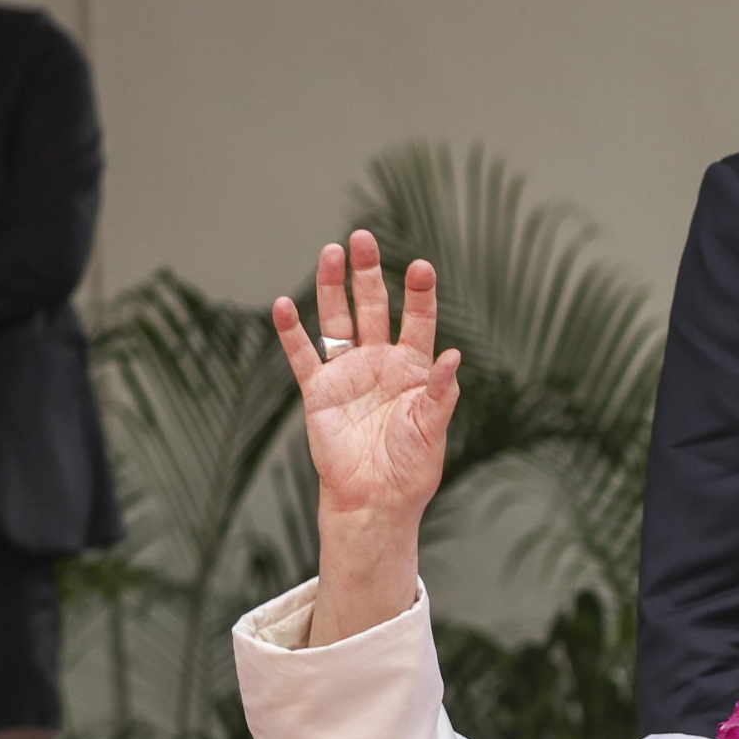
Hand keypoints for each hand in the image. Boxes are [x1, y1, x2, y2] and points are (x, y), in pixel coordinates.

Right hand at [271, 230, 462, 646]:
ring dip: (333, 287)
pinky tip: (284, 304)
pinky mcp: (319, 392)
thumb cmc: (411, 469)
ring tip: (331, 252)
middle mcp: (379, 362)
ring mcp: (347, 373)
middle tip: (364, 238)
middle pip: (373, 307)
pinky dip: (291, 332)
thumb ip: (440, 392)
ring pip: (337, 320)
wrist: (375, 500)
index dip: (420, 294)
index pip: (418, 320)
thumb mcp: (433, 429)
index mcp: (413, 368)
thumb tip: (454, 356)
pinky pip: (303, 356)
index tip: (422, 267)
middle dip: (369, 274)